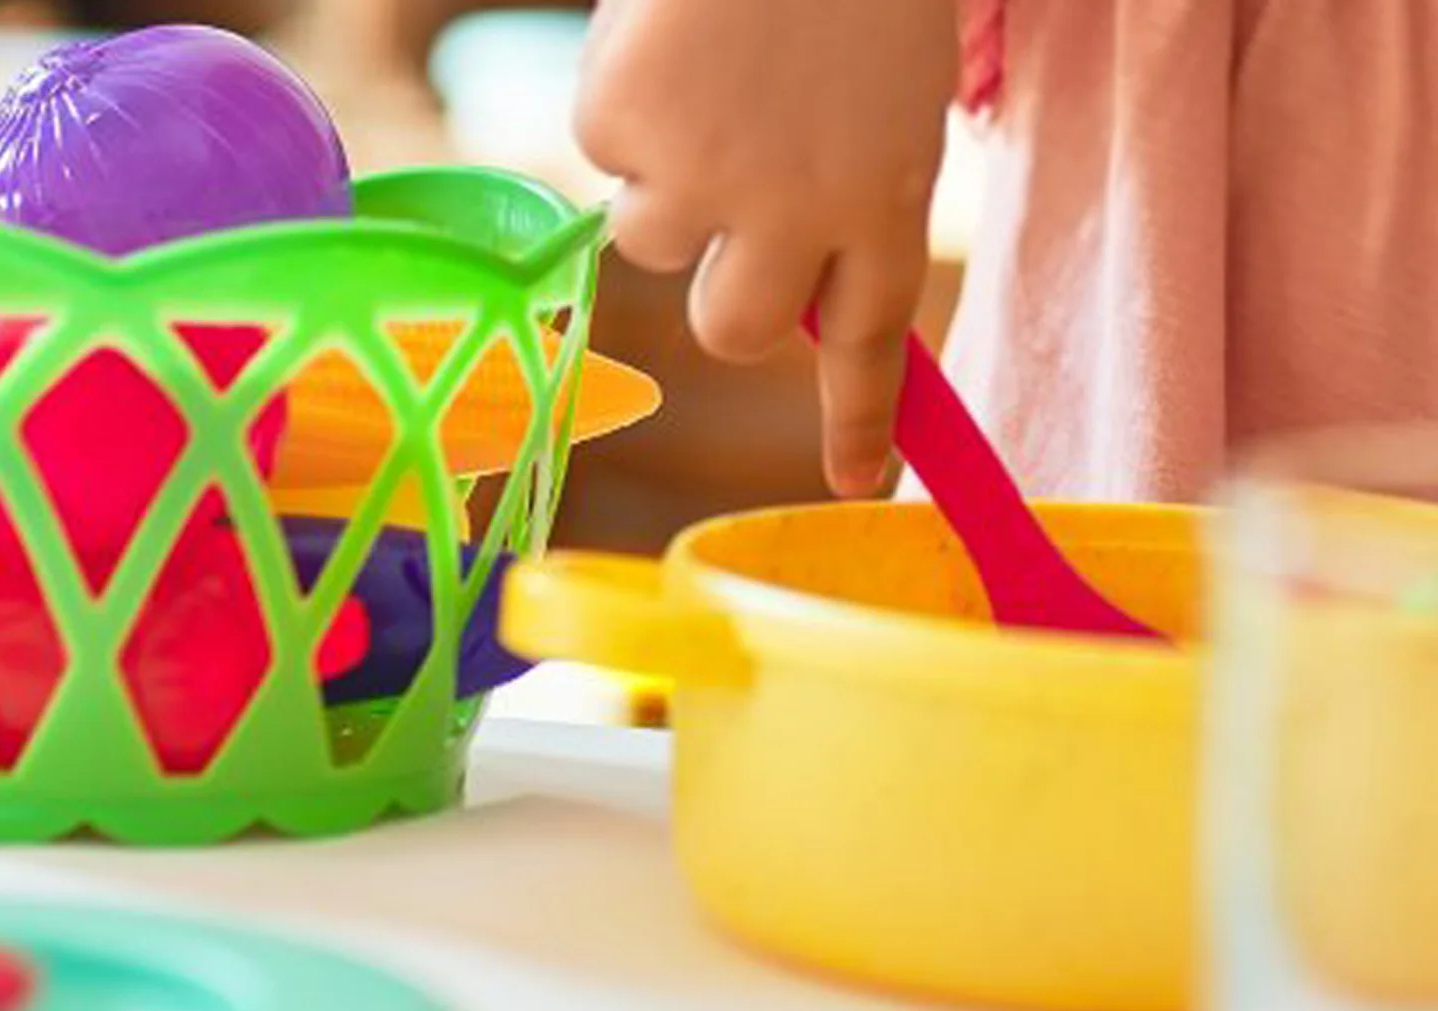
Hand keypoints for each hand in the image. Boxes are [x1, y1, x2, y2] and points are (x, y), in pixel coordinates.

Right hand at [576, 0, 958, 496]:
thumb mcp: (891, 95)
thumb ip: (850, 195)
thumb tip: (787, 285)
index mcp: (886, 196)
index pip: (870, 344)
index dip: (857, 421)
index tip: (852, 482)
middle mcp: (797, 213)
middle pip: (734, 328)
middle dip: (725, 284)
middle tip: (730, 205)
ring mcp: (704, 174)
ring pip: (652, 241)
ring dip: (667, 173)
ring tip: (707, 73)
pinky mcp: (625, 123)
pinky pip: (603, 150)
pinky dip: (624, 97)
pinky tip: (668, 34)